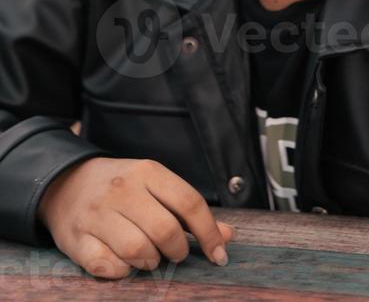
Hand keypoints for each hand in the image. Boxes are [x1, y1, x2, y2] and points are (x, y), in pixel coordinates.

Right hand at [36, 157, 233, 278]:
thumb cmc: (122, 188)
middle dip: (178, 250)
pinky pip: (107, 267)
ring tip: (150, 257)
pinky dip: (122, 272)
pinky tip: (124, 263)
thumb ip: (189, 210)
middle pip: (164, 230)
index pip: (189, 203)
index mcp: (147, 172)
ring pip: (136, 251)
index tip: (219, 255)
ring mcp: (97, 214)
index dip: (209, 233)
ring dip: (150, 262)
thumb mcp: (155, 185)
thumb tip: (227, 236)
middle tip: (175, 253)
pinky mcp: (76, 239)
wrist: (66, 182)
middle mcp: (122, 190)